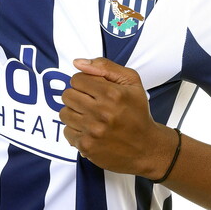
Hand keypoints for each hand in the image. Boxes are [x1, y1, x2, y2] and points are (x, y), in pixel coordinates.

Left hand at [59, 57, 174, 177]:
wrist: (146, 147)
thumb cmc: (138, 112)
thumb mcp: (131, 82)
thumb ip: (104, 66)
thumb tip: (77, 62)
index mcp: (112, 94)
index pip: (77, 79)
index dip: (84, 82)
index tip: (93, 90)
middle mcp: (102, 112)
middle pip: (67, 95)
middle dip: (77, 96)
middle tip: (90, 103)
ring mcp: (93, 131)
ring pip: (64, 113)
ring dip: (75, 113)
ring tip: (90, 117)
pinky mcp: (87, 147)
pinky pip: (67, 132)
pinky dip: (76, 131)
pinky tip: (90, 131)